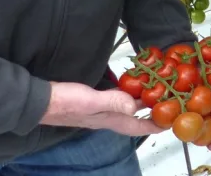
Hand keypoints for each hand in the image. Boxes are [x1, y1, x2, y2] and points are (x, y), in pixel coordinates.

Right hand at [41, 82, 163, 135]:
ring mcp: (99, 109)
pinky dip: (126, 93)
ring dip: (140, 101)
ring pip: (125, 107)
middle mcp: (106, 117)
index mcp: (109, 120)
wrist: (39, 101)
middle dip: (151, 112)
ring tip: (154, 91)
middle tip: (167, 102)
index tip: (170, 123)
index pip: (137, 126)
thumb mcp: (90, 101)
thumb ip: (112, 102)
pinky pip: (115, 98)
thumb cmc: (64, 102)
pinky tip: (129, 84)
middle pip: (134, 117)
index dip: (154, 125)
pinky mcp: (92, 101)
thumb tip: (135, 107)